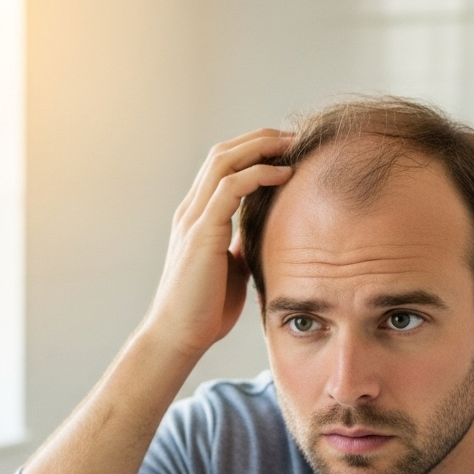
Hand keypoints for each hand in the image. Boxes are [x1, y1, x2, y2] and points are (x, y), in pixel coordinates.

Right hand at [141, 129, 292, 358]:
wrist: (179, 336)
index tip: (286, 150)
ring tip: (292, 145)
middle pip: (222, 154)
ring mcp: (194, 219)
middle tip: (294, 137)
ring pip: (224, 161)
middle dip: (259, 139)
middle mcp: (192, 211)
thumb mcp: (230, 268)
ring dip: (260, 147)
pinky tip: (284, 174)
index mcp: (197, 217)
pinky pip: (230, 188)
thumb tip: (261, 234)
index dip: (252, 151)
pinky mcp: (202, 233)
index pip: (222, 166)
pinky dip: (258, 174)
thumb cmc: (204, 309)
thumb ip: (240, 244)